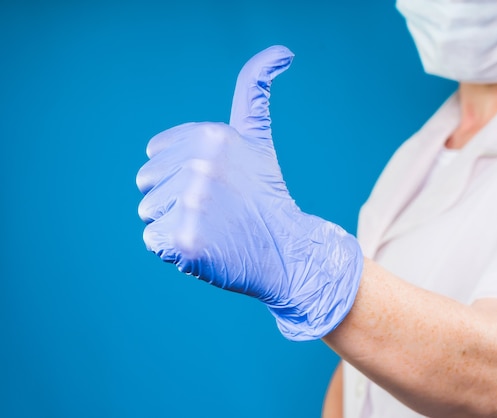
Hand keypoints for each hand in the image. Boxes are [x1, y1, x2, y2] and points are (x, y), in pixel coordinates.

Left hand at [136, 46, 362, 340]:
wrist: (287, 248)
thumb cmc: (265, 195)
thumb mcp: (256, 138)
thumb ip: (253, 92)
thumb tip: (282, 51)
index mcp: (210, 136)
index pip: (154, 155)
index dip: (180, 174)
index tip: (218, 183)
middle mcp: (201, 164)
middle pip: (147, 183)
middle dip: (175, 199)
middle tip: (218, 209)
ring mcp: (194, 203)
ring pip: (149, 213)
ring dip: (175, 224)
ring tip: (215, 227)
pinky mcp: (187, 239)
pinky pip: (154, 242)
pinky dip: (177, 251)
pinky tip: (210, 246)